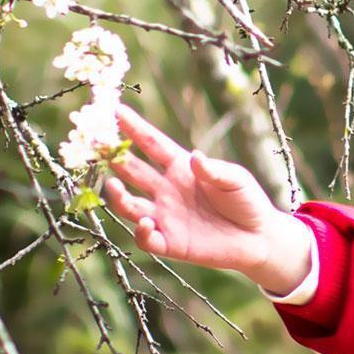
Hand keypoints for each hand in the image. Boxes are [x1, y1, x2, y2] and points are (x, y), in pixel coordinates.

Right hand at [103, 103, 312, 294]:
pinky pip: (147, 238)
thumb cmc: (247, 201)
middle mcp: (167, 190)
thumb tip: (195, 158)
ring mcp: (166, 216)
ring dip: (118, 196)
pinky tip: (147, 224)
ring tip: (112, 185)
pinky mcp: (170, 243)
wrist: (258, 238)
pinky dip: (142, 232)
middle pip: (132, 170)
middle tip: (95, 144)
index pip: (151, 144)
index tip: (113, 110)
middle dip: (112, 157)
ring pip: (131, 205)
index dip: (133, 127)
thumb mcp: (236, 179)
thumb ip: (215, 170)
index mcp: (181, 167)